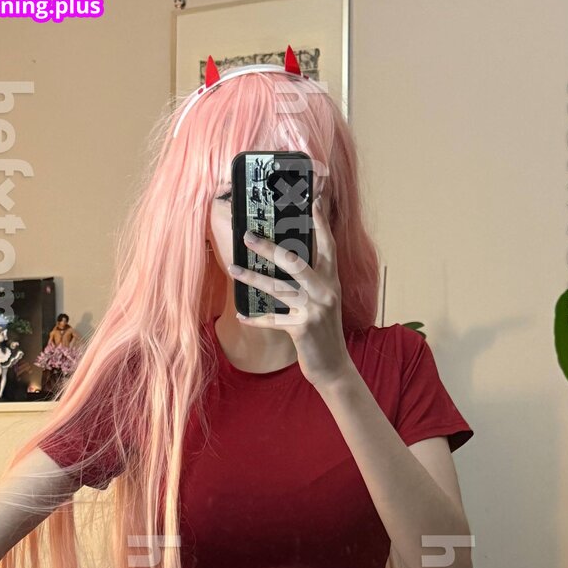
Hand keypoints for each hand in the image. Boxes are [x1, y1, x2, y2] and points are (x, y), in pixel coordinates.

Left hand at [228, 194, 355, 388]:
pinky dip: (256, 319)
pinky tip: (242, 316)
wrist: (334, 367)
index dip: (320, 222)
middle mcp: (325, 291)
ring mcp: (313, 309)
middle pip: (294, 261)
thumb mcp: (324, 303)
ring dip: (252, 278)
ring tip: (233, 270)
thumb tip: (288, 262)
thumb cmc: (324, 333)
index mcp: (331, 281)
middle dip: (269, 248)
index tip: (313, 200)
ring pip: (277, 288)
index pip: (327, 245)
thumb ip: (313, 283)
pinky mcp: (302, 328)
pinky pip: (272, 320)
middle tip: (247, 236)